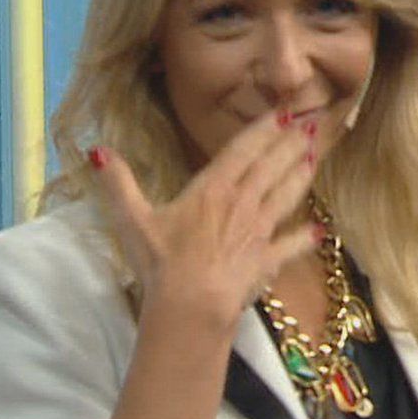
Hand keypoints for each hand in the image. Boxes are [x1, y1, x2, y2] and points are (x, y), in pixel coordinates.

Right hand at [89, 110, 317, 329]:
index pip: (243, 150)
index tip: (286, 110)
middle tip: (313, 122)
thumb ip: (117, 182)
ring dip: (302, 175)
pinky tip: (321, 232)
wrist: (193, 307)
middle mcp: (242, 203)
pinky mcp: (266, 261)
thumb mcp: (131, 218)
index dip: (265, 128)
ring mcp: (259, 232)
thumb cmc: (161, 261)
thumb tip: (96, 150)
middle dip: (292, 142)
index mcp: (213, 188)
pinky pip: (291, 246)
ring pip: (287, 196)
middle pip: (272, 166)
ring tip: (316, 156)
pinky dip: (306, 238)